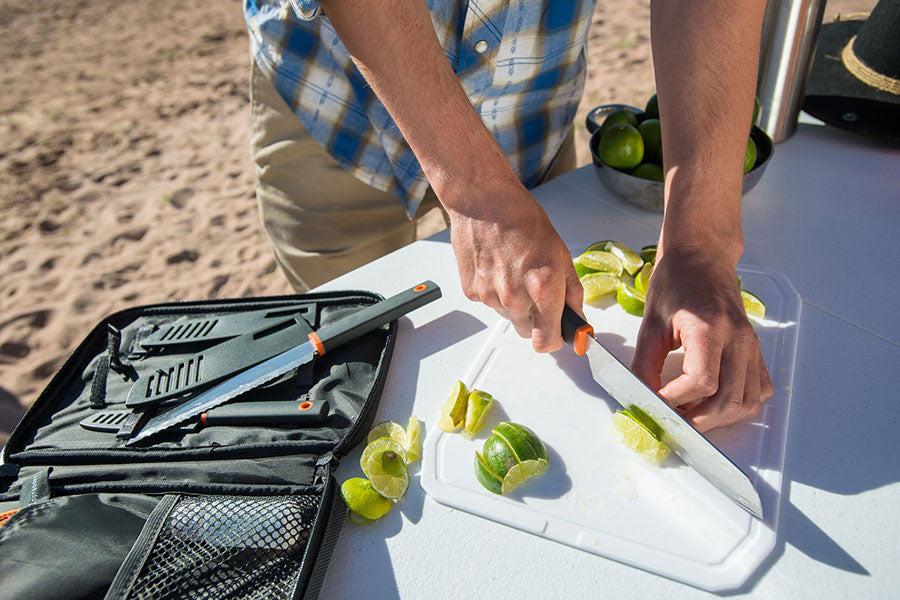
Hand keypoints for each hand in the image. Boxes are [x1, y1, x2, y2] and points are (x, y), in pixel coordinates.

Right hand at [445, 177, 582, 352]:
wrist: (483, 202)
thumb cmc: (522, 220)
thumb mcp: (561, 253)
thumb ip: (572, 292)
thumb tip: (578, 319)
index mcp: (543, 288)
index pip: (547, 342)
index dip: (554, 340)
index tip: (557, 333)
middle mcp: (515, 297)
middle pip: (527, 332)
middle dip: (535, 318)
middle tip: (535, 289)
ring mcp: (490, 296)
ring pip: (508, 317)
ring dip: (514, 304)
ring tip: (513, 270)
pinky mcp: (472, 291)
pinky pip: (489, 304)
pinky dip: (494, 292)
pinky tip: (497, 267)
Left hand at [631, 247, 773, 431]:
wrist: (702, 259)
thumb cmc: (675, 284)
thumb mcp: (651, 323)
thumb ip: (645, 364)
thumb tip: (643, 397)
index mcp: (710, 328)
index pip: (701, 382)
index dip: (676, 401)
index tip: (656, 403)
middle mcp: (738, 338)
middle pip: (728, 400)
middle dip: (698, 420)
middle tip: (672, 421)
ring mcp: (752, 346)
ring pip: (748, 401)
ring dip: (719, 418)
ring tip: (691, 414)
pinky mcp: (756, 350)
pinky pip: (759, 390)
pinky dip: (739, 404)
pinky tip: (713, 401)